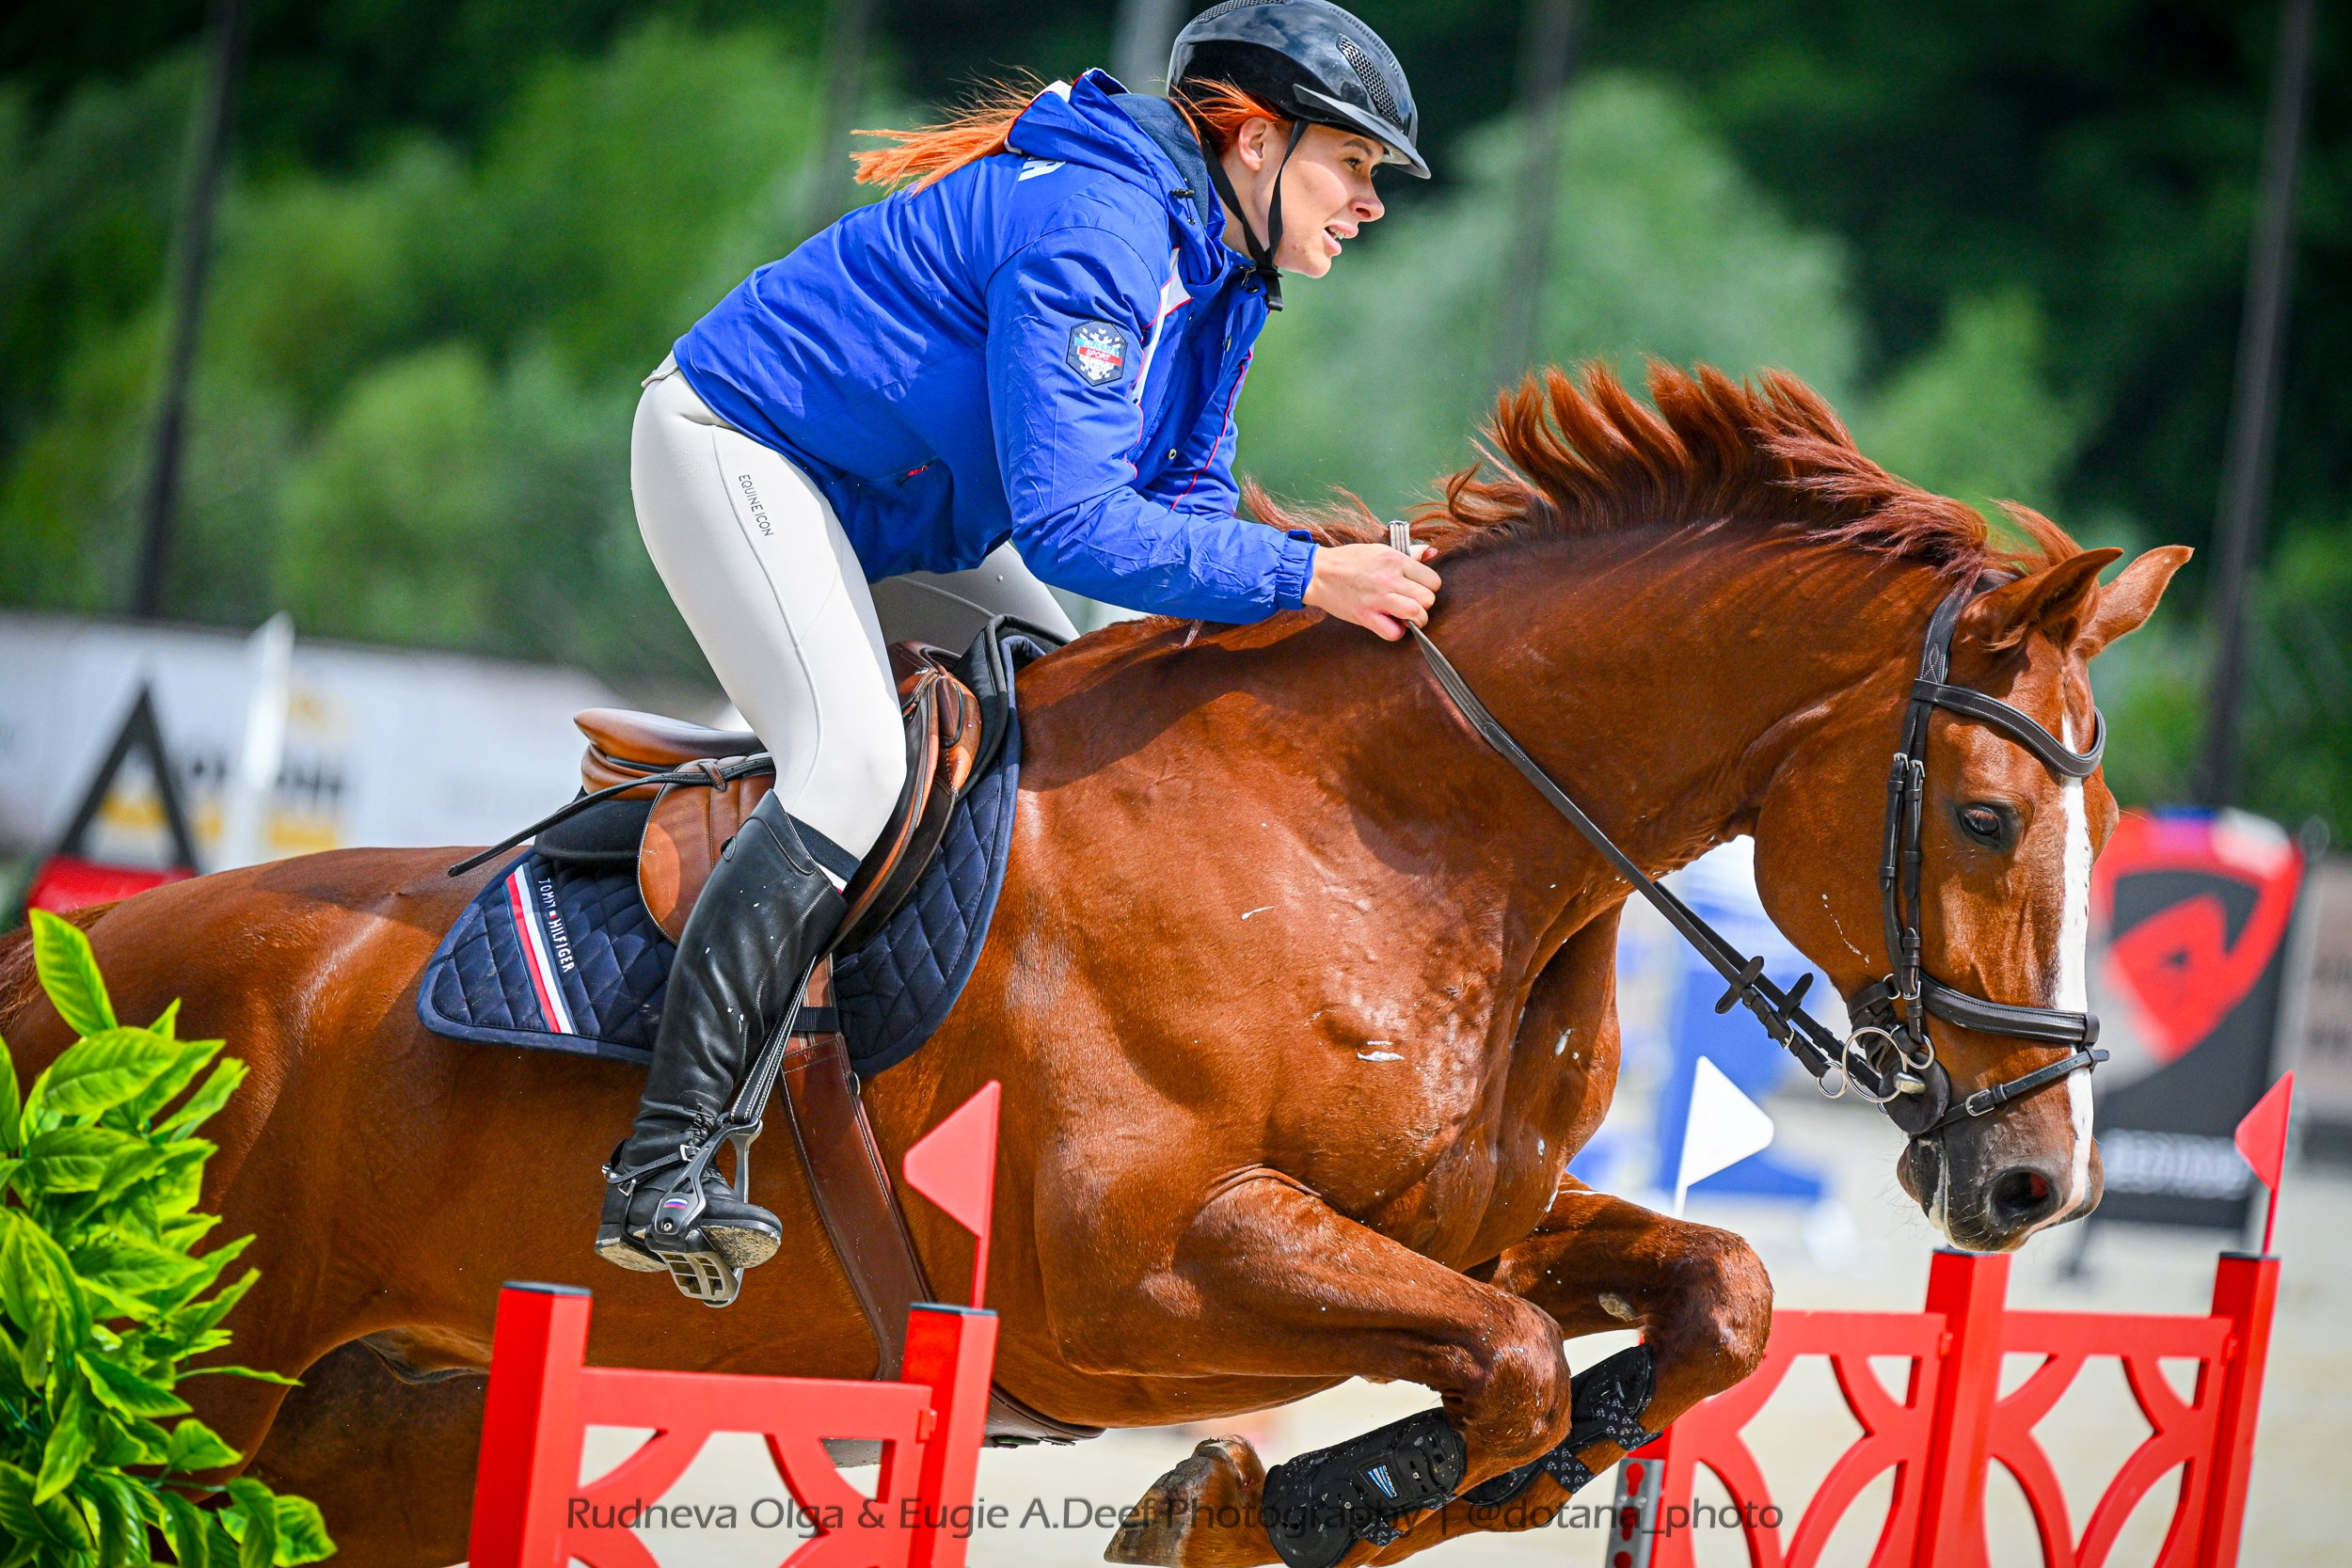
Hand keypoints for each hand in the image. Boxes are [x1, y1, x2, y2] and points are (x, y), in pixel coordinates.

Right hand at [1303, 541, 1440, 639]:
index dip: (1429, 588)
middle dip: (1424, 605)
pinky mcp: (1365, 616)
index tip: (1418, 589)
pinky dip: (1396, 632)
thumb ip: (1408, 554)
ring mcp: (1377, 599)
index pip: (1433, 580)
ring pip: (1416, 614)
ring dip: (1416, 620)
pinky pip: (1393, 632)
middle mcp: (1389, 579)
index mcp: (1395, 560)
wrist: (1319, 573)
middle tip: (1413, 604)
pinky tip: (1391, 624)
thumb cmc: (1350, 560)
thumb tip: (1430, 552)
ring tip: (1407, 618)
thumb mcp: (1381, 550)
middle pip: (1428, 599)